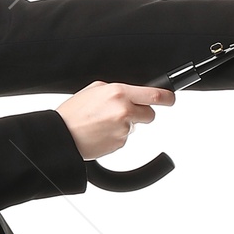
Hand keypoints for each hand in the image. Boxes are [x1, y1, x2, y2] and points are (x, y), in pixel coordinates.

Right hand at [56, 82, 174, 159]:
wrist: (62, 136)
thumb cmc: (74, 113)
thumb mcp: (94, 90)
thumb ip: (116, 89)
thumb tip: (131, 93)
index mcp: (119, 92)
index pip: (154, 95)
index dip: (167, 98)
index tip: (171, 99)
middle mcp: (124, 110)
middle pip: (150, 114)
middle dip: (142, 114)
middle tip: (125, 114)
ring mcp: (123, 129)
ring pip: (136, 127)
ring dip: (125, 125)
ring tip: (103, 123)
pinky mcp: (120, 143)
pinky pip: (125, 138)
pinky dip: (116, 136)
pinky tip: (102, 133)